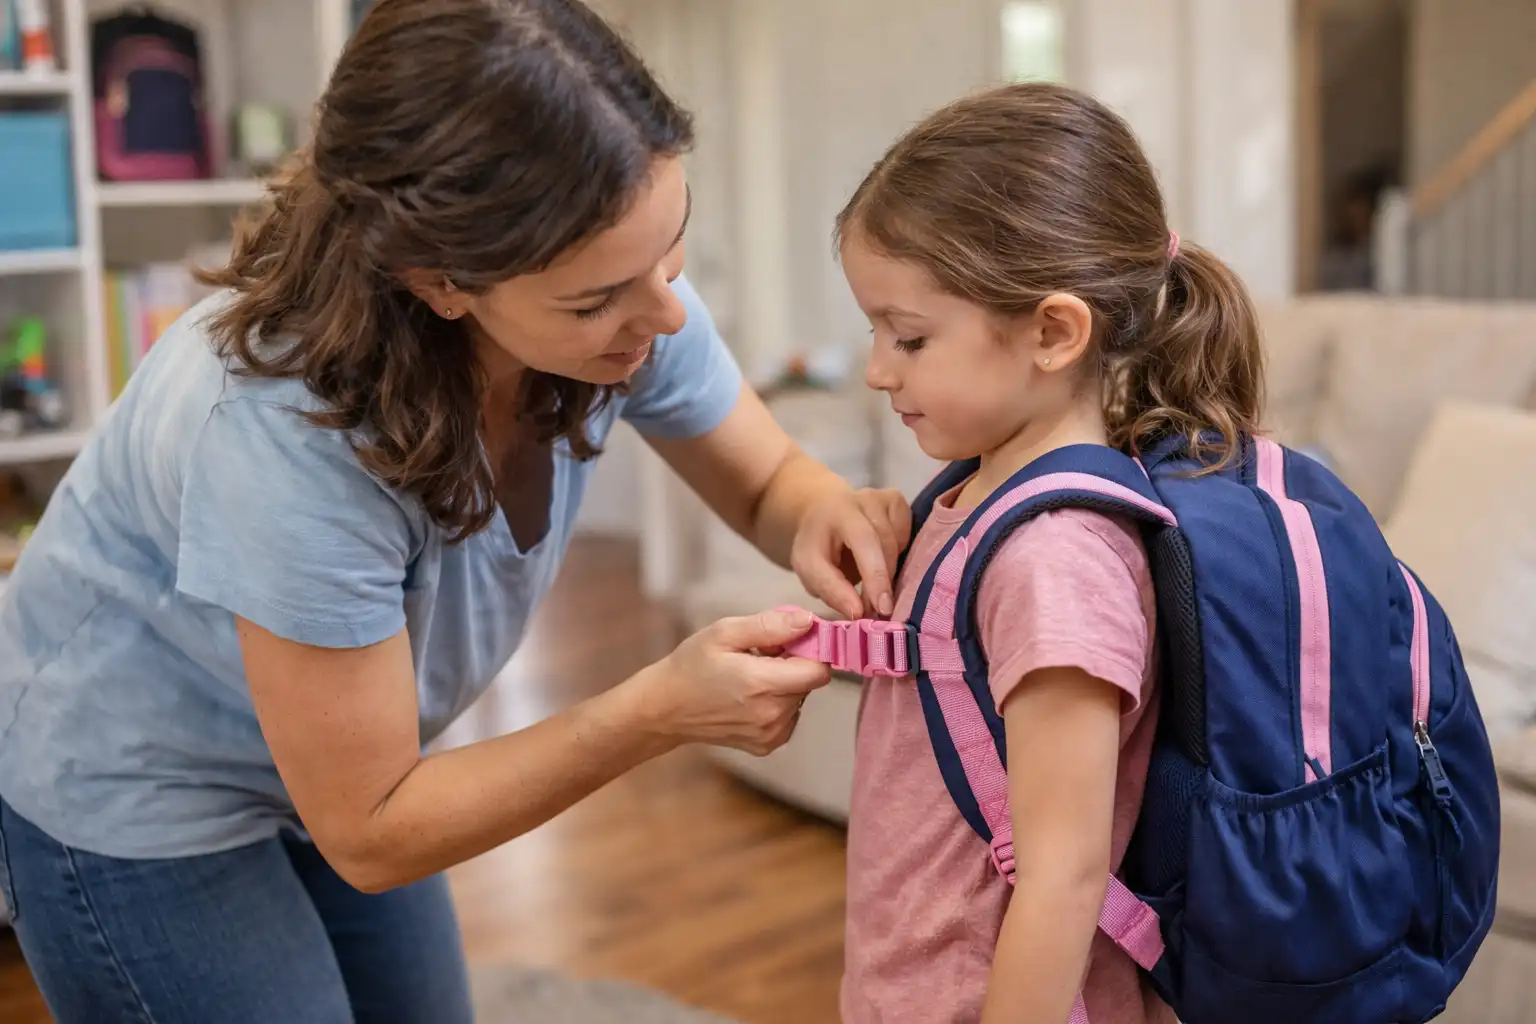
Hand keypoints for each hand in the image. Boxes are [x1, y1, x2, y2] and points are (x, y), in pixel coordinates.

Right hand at [635, 608, 832, 755]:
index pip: (818, 670)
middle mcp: (772, 715)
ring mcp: (770, 735)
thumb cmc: (691, 666)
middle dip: (794, 663)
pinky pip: (789, 716)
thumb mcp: (724, 632)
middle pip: (809, 683)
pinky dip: (778, 702)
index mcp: (762, 686)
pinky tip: (750, 695)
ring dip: (786, 683)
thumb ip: (769, 626)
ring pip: (800, 698)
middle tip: (762, 654)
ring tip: (752, 674)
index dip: (811, 649)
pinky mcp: (766, 745)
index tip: (790, 639)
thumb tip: (807, 621)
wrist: (665, 708)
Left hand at [790, 487, 910, 619]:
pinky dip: (898, 554)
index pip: (863, 540)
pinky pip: (908, 537)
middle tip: (876, 611)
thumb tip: (859, 613)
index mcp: (838, 511)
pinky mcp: (899, 502)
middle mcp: (865, 498)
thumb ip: (831, 589)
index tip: (882, 608)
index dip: (875, 576)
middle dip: (882, 582)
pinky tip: (881, 556)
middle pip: (885, 546)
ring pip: (898, 545)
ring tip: (874, 587)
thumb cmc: (817, 544)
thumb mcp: (810, 569)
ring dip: (889, 572)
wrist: (823, 512)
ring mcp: (885, 497)